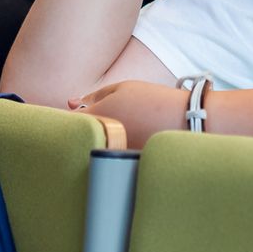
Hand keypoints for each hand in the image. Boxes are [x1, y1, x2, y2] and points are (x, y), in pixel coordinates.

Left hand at [70, 79, 187, 145]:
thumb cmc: (153, 100)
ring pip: (94, 147)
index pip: (68, 120)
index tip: (79, 112)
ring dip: (100, 139)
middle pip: (80, 136)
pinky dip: (115, 148)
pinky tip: (134, 138)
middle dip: (84, 128)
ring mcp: (112, 153)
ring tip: (125, 128)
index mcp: (97, 116)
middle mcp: (101, 137)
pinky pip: (110, 156)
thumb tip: (69, 102)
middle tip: (105, 119)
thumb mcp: (122, 88)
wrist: (184, 119)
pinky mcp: (124, 163)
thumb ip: (93, 96)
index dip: (70, 115)